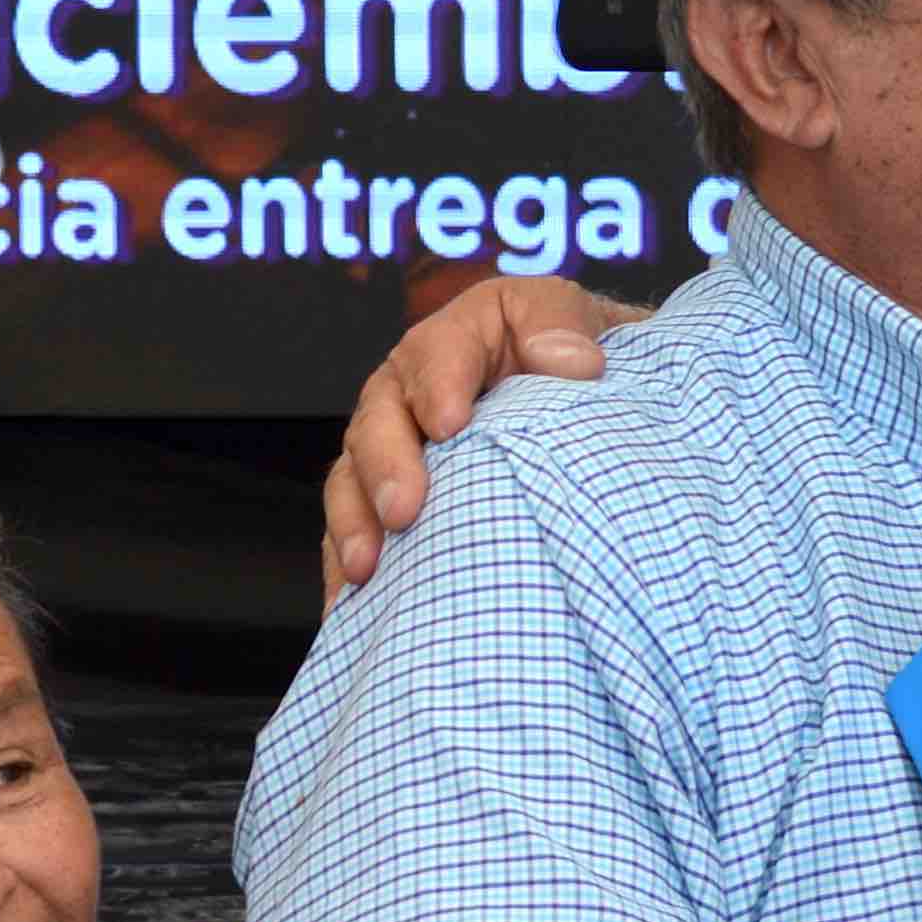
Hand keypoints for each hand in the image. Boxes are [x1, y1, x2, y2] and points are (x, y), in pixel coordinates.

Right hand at [322, 278, 639, 590]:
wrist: (576, 392)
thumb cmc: (566, 352)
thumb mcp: (567, 316)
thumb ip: (562, 323)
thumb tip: (572, 364)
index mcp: (451, 341)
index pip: (435, 357)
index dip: (438, 387)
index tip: (450, 425)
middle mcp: (405, 395)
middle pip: (378, 423)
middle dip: (385, 467)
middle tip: (404, 510)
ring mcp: (391, 452)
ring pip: (352, 481)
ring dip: (354, 523)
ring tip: (366, 567)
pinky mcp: (386, 503)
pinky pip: (353, 531)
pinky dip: (345, 568)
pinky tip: (349, 605)